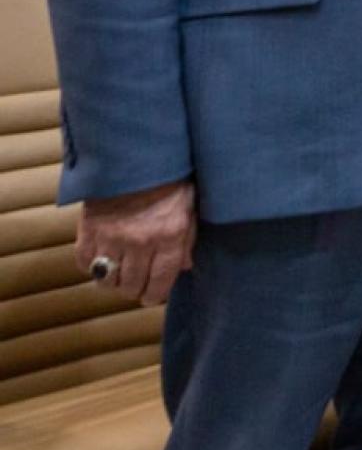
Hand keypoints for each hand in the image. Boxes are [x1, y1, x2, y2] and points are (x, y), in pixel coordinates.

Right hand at [76, 179, 195, 305]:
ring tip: (118, 273)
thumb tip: (185, 268)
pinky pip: (84, 262)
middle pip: (130, 286)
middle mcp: (140, 241)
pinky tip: (100, 258)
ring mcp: (111, 236)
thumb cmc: (170, 178)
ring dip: (112, 281)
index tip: (151, 296)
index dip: (154, 295)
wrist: (136, 152)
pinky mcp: (88, 228)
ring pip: (106, 279)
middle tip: (136, 284)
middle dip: (134, 290)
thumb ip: (187, 240)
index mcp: (169, 236)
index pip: (160, 282)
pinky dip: (90, 265)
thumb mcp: (190, 207)